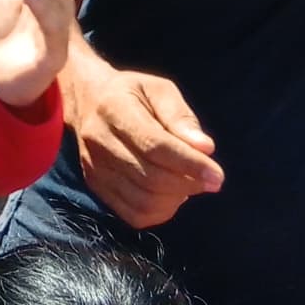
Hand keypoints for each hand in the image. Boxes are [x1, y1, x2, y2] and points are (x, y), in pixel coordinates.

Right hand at [71, 58, 223, 227]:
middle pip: (149, 177)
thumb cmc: (132, 94)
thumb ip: (181, 116)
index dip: (189, 163)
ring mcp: (94, 167)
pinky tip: (170, 194)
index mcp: (114, 108)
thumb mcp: (159, 90)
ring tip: (189, 183)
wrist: (87, 101)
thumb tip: (205, 148)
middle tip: (211, 179)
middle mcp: (98, 140)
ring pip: (142, 200)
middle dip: (188, 183)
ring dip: (176, 199)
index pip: (154, 145)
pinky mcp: (96, 186)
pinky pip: (133, 214)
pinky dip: (160, 212)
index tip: (218, 175)